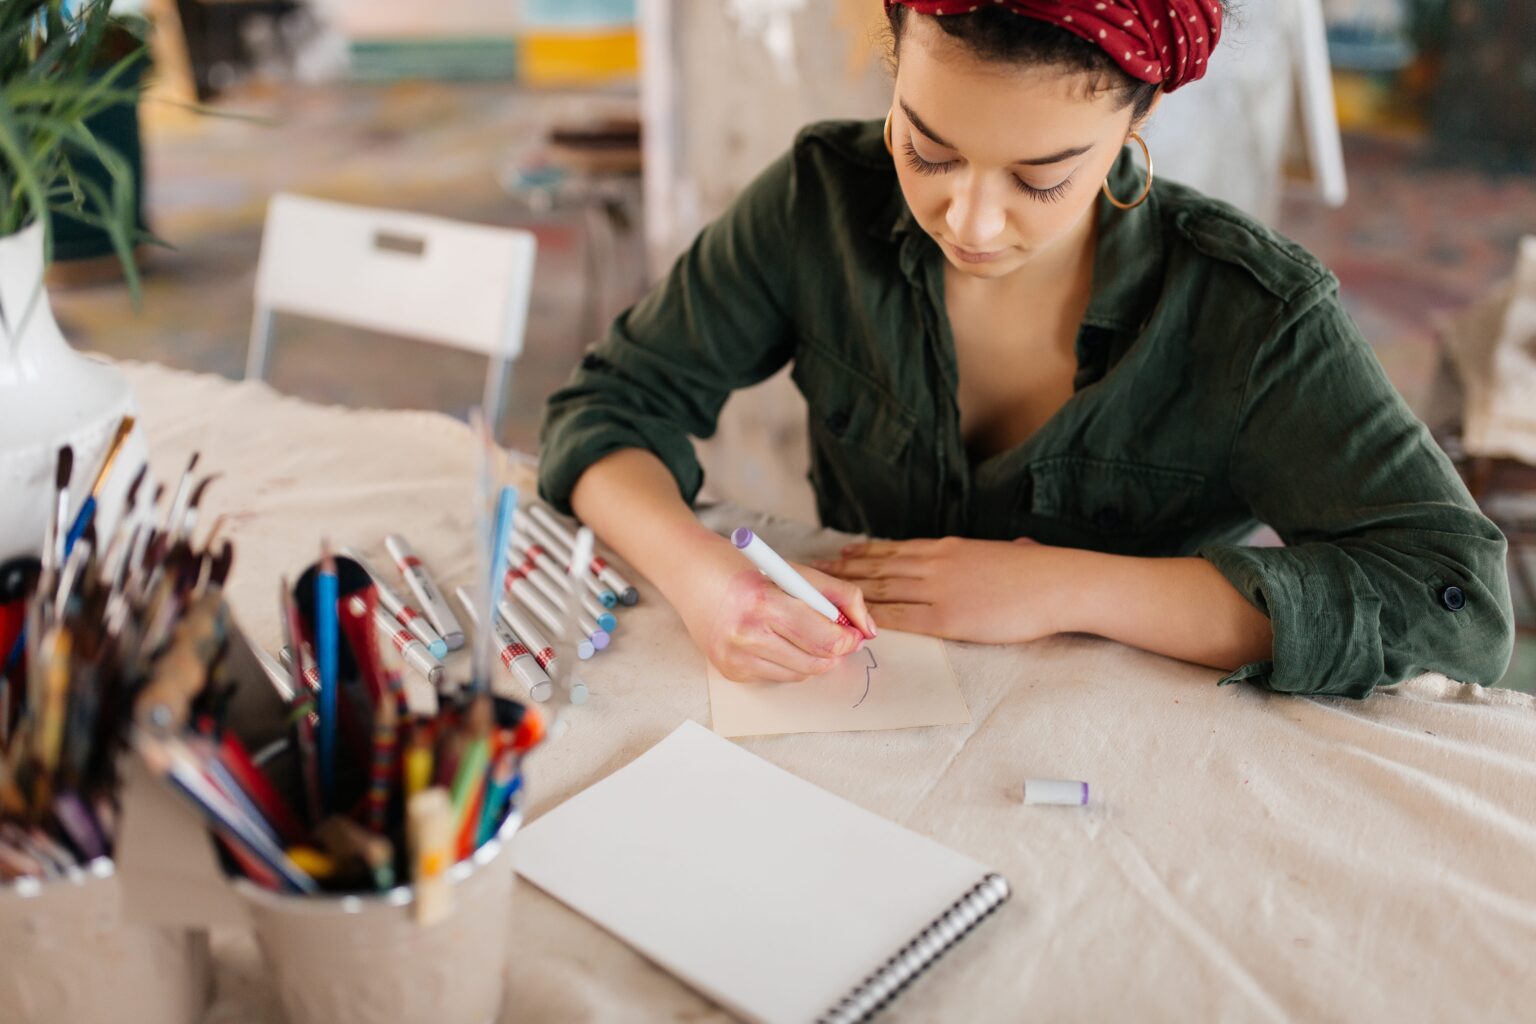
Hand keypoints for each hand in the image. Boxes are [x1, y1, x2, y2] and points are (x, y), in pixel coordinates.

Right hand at [668, 538, 876, 682]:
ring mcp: (735, 658)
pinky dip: (788, 662)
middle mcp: (746, 635)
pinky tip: (775, 639)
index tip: (854, 631)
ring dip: (813, 657)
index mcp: (762, 602)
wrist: (690, 576)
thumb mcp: (793, 571)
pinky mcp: (730, 672)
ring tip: (803, 632)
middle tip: (838, 636)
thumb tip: (868, 628)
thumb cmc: (743, 568)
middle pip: (816, 661)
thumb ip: (837, 595)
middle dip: (835, 651)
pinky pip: (778, 676)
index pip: (823, 636)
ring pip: (800, 673)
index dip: (847, 637)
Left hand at [812, 536, 1080, 644]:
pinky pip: (899, 618)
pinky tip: (854, 621)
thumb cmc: (1044, 572)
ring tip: (822, 593)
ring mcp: (937, 590)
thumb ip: (1003, 552)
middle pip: (878, 567)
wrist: (1058, 584)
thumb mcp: (1014, 552)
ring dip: (848, 593)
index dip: (865, 553)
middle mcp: (934, 563)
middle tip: (815, 572)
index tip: (843, 553)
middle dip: (843, 571)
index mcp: (948, 547)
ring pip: (880, 590)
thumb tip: (1018, 548)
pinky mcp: (944, 618)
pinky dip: (873, 619)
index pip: (895, 549)